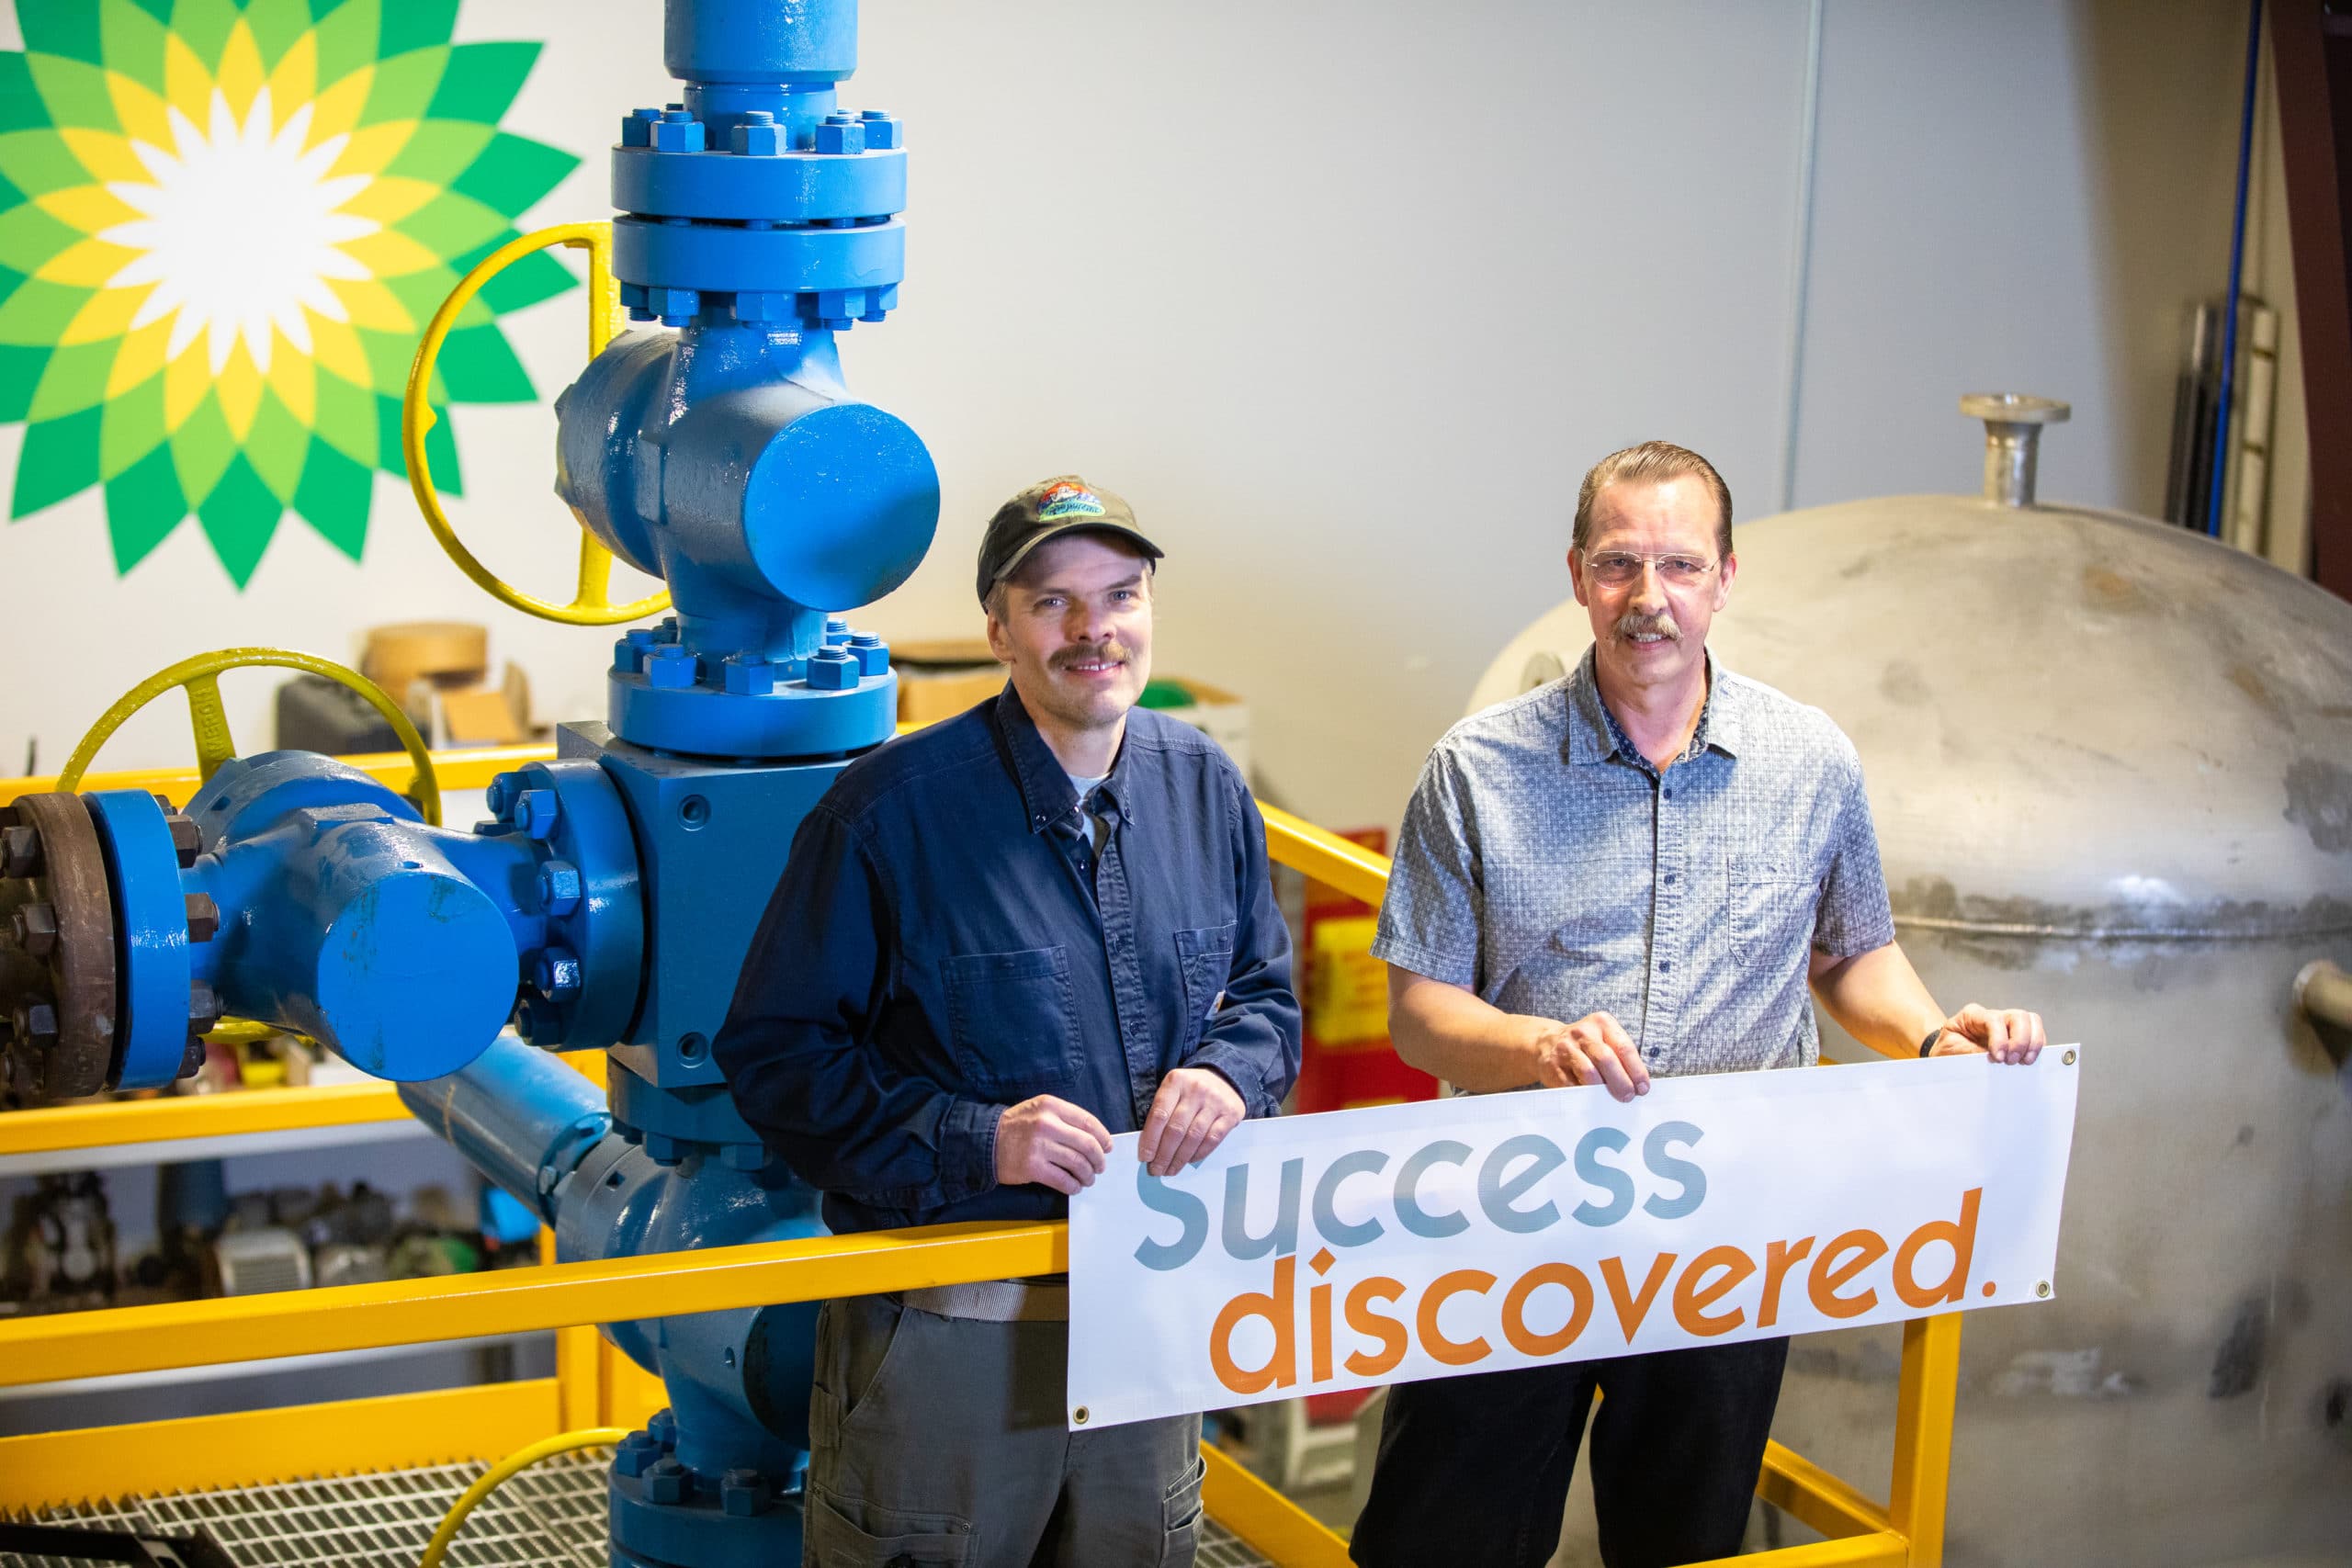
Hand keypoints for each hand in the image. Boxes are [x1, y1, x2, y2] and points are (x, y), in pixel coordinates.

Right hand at [993, 1095, 1112, 1194]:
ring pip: (1077, 1163)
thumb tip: (1096, 1139)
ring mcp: (1039, 1146)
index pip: (1087, 1121)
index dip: (1103, 1137)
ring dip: (1088, 1175)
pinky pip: (1062, 1180)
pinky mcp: (1032, 1167)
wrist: (986, 1141)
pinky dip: (1073, 1186)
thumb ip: (1065, 1118)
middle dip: (1099, 1159)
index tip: (1107, 1147)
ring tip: (1088, 1179)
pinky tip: (1074, 1186)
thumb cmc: (1018, 1126)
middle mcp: (1046, 1124)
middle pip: (1087, 1144)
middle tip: (1100, 1167)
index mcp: (1051, 1106)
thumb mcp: (1040, 1110)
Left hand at [1138, 1067, 1246, 1177]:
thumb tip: (1149, 1149)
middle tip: (1155, 1170)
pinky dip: (1198, 1154)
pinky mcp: (1231, 1113)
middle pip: (1176, 1129)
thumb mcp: (1173, 1091)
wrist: (1222, 1078)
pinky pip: (1211, 1139)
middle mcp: (1196, 1089)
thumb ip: (1162, 1113)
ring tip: (1169, 1170)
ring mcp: (1215, 1101)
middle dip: (1163, 1155)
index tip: (1144, 1158)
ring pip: (1193, 1137)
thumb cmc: (1189, 1091)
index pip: (1159, 1115)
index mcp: (1176, 1081)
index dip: (1150, 1139)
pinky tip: (1188, 1161)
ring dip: (1179, 1159)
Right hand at [1530, 1011, 1649, 1101]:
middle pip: (1606, 1059)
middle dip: (1621, 1082)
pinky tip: (1591, 1099)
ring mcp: (1566, 1048)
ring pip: (1589, 1073)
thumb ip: (1621, 1058)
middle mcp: (1583, 1032)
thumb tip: (1637, 1086)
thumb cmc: (1586, 1046)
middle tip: (1627, 1097)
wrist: (1547, 1043)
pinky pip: (1572, 1085)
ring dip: (1602, 1090)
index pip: (1624, 1047)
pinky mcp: (1553, 1065)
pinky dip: (1584, 1096)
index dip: (1636, 1071)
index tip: (1642, 1088)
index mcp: (1602, 1023)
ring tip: (1610, 1099)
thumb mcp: (1604, 1040)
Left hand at [1930, 1003, 2046, 1064]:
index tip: (1998, 1058)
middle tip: (2012, 1061)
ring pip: (2032, 1022)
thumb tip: (1994, 1059)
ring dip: (2032, 1043)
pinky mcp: (2016, 1036)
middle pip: (2019, 1016)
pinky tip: (2027, 1061)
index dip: (2000, 1039)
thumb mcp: (1951, 1050)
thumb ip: (1971, 1052)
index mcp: (1973, 1015)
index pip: (1994, 1019)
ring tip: (2023, 1062)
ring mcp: (2007, 1025)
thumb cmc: (1946, 1049)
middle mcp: (1993, 1016)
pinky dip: (2036, 1048)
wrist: (1945, 1054)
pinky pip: (2035, 1035)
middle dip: (2020, 1040)